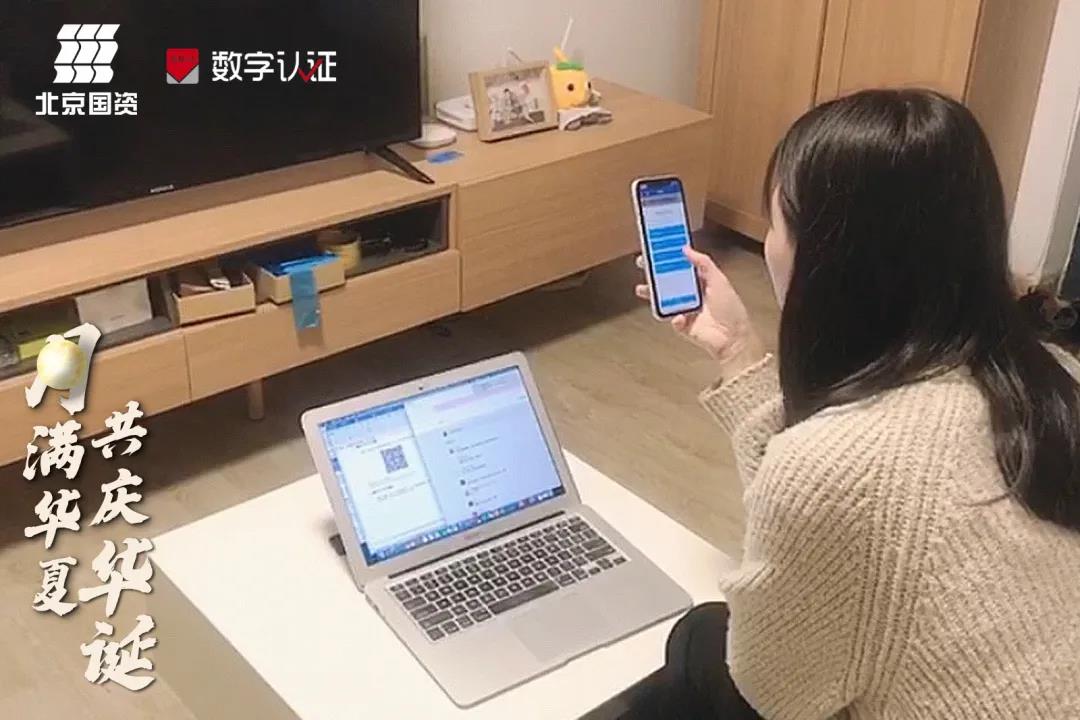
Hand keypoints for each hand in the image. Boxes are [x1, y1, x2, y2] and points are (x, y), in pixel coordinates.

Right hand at [635, 246, 764, 370]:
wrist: (734, 338)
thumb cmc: (731, 309)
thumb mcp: (719, 280)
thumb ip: (704, 263)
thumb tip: (687, 249)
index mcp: (700, 281)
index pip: (680, 266)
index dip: (669, 258)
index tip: (656, 250)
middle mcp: (691, 294)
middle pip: (668, 281)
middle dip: (654, 273)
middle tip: (643, 264)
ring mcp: (685, 310)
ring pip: (664, 300)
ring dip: (652, 294)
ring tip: (643, 288)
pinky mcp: (683, 326)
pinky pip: (672, 320)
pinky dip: (675, 318)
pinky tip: (679, 317)